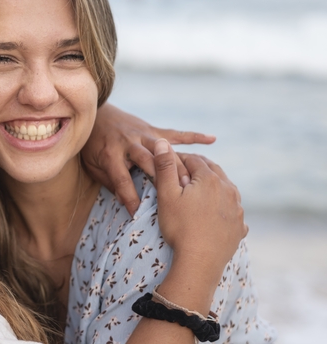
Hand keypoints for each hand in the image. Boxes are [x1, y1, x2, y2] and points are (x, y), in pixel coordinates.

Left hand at [81, 103, 215, 215]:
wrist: (96, 115)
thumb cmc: (93, 145)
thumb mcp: (93, 165)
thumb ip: (110, 182)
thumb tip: (125, 202)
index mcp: (111, 154)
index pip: (121, 180)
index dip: (129, 198)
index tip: (137, 215)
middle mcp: (128, 143)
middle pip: (148, 162)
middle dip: (162, 178)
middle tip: (177, 196)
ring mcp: (142, 134)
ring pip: (164, 150)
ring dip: (179, 164)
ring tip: (193, 181)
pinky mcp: (152, 129)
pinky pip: (175, 133)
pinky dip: (193, 136)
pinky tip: (212, 139)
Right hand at [153, 140, 246, 282]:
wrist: (200, 261)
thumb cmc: (179, 226)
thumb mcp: (166, 194)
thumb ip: (165, 166)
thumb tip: (163, 142)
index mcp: (210, 179)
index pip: (194, 159)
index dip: (179, 158)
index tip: (168, 163)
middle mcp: (229, 189)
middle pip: (213, 170)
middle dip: (197, 168)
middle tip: (182, 173)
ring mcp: (237, 208)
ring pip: (225, 188)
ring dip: (212, 185)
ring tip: (198, 191)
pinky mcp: (240, 226)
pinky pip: (232, 208)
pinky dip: (222, 205)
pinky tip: (214, 212)